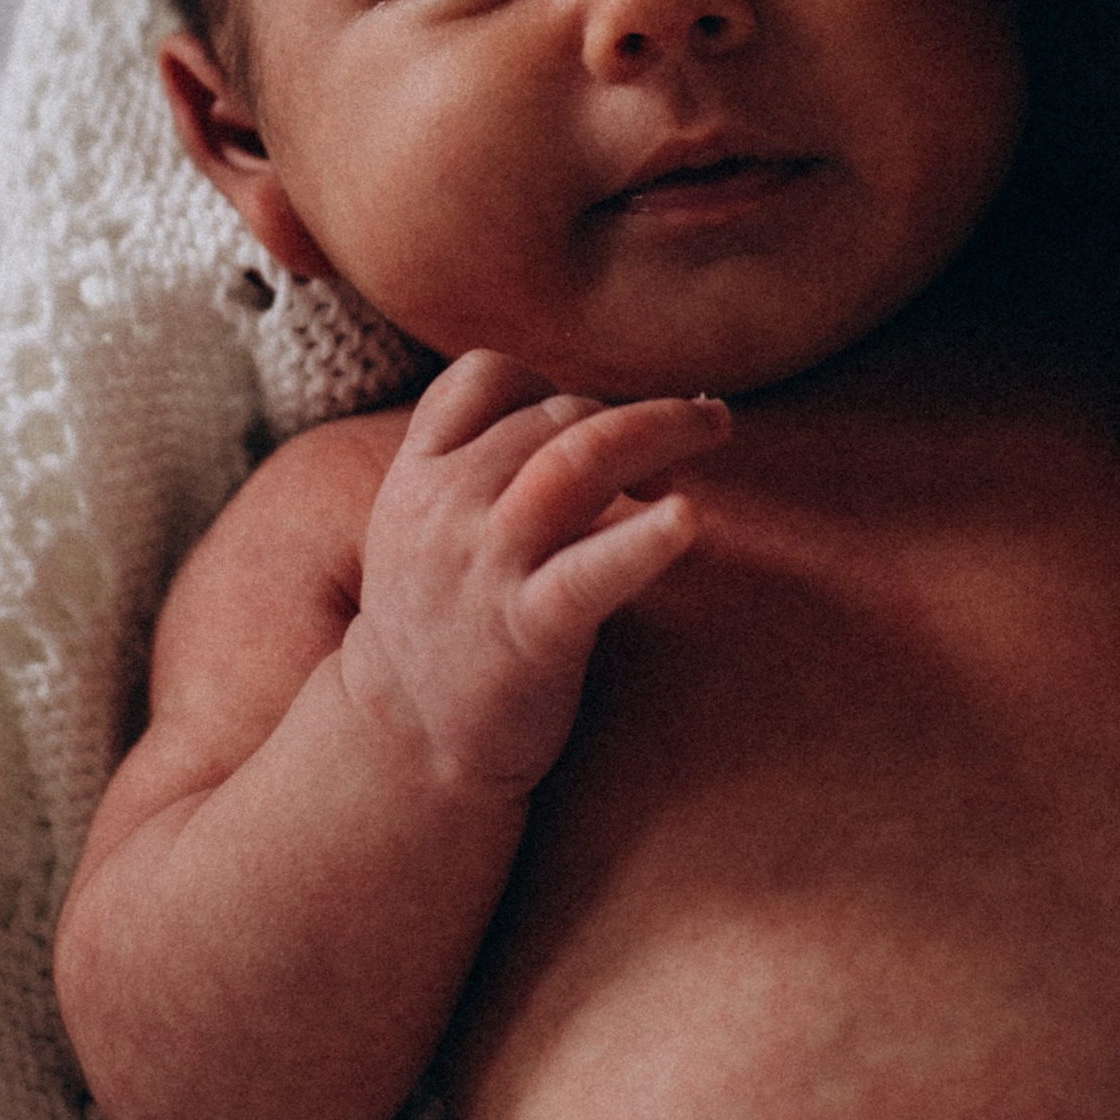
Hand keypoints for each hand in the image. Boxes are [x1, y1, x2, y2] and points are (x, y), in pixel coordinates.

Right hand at [347, 352, 729, 791]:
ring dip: (658, 429)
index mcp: (418, 475)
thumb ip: (485, 464)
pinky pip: (588, 572)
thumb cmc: (446, 620)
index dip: (553, 383)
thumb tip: (595, 412)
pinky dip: (642, 540)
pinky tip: (686, 519)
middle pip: (553, 415)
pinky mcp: (527, 630)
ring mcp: (483, 568)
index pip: (485, 376)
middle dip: (632, 416)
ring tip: (714, 428)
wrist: (405, 742)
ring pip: (577, 459)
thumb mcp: (430, 525)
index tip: (599, 421)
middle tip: (696, 432)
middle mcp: (444, 508)